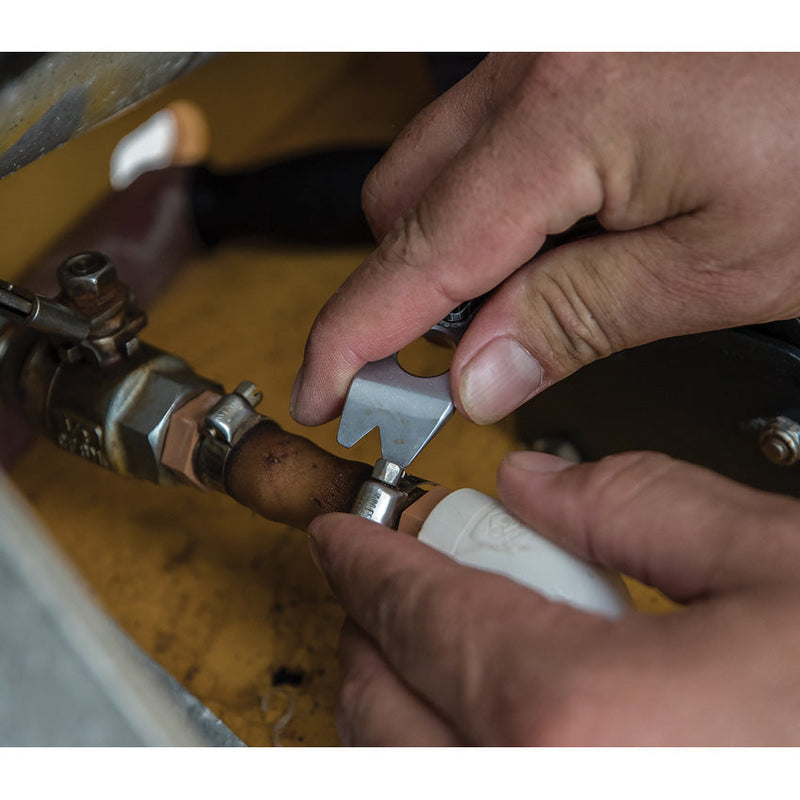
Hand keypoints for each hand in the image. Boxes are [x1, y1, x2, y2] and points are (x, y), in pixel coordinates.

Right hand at [292, 53, 799, 425]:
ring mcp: (543, 49)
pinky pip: (479, 139)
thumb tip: (480, 375)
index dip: (354, 338)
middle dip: (410, 295)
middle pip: (401, 207)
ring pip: (432, 171)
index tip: (323, 390)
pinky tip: (555, 235)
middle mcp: (535, 63)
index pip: (420, 256)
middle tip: (459, 363)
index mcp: (568, 114)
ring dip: (454, 249)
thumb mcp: (720, 262)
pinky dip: (491, 204)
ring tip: (532, 295)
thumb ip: (579, 318)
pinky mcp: (563, 52)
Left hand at [308, 450, 799, 744]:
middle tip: (399, 585)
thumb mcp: (787, 569)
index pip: (416, 611)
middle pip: (378, 709)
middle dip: (371, 630)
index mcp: (584, 724)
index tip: (345, 536)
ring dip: (395, 707)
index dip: (368, 558)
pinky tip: (504, 726)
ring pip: (393, 776)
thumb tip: (546, 484)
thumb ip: (644, 507)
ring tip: (453, 651)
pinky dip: (442, 760)